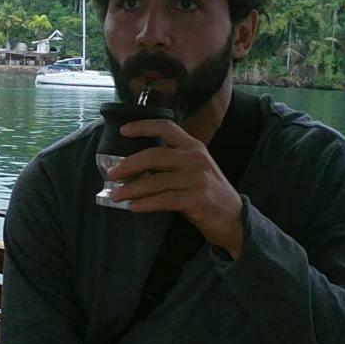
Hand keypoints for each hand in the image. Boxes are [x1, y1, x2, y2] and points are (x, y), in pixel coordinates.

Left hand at [108, 119, 246, 255]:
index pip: (167, 127)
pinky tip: (133, 207)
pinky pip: (164, 200)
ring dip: (131, 189)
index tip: (123, 130)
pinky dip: (146, 204)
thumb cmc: (205, 192)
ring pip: (155, 181)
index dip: (144, 126)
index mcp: (193, 147)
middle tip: (111, 174)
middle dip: (128, 165)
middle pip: (154, 155)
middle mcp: (196, 159)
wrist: (233, 217)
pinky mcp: (197, 199)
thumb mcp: (192, 170)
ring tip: (115, 195)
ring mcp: (198, 179)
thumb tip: (131, 167)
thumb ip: (168, 164)